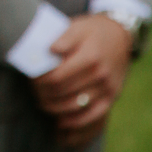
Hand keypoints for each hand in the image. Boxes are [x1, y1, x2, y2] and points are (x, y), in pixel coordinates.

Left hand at [32, 14, 132, 147]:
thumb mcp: (77, 26)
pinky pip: (94, 119)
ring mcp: (108, 90)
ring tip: (42, 102)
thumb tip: (50, 50)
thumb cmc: (92, 31)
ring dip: (55, 109)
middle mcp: (101, 76)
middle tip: (33, 91)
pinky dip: (76, 125)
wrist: (120, 36)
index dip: (39, 82)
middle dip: (43, 95)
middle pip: (64, 94)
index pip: (57, 78)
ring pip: (76, 109)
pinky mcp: (112, 99)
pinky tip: (61, 124)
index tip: (31, 79)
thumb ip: (64, 37)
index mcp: (90, 57)